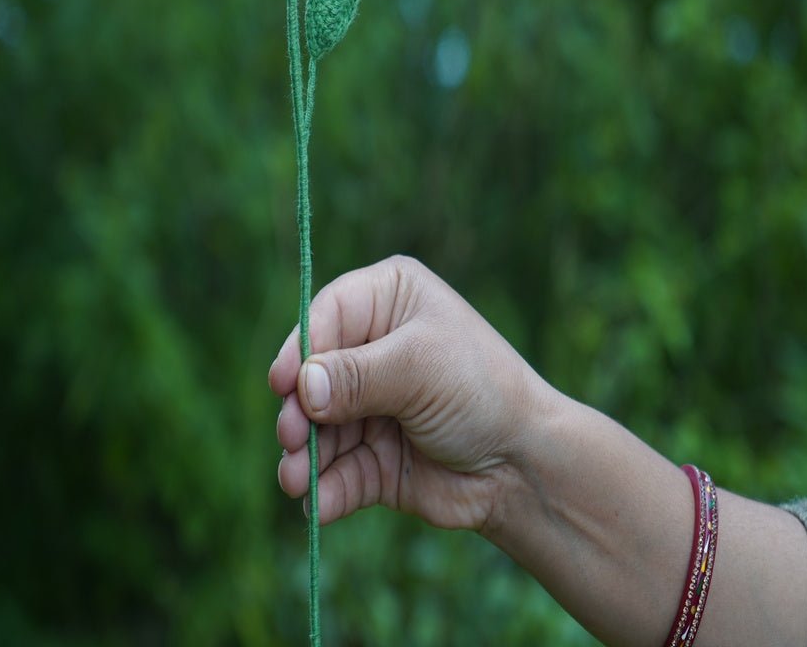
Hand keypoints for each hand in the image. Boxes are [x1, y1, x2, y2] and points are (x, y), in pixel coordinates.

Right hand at [269, 255, 549, 530]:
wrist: (523, 463)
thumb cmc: (481, 390)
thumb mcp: (420, 367)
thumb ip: (357, 375)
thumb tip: (302, 386)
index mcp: (389, 300)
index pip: (326, 315)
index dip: (301, 348)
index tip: (283, 384)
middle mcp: (373, 348)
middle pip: (311, 376)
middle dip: (298, 410)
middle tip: (293, 436)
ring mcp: (368, 406)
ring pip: (316, 429)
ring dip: (303, 456)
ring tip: (298, 479)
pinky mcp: (371, 458)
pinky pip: (334, 473)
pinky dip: (323, 490)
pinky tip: (318, 505)